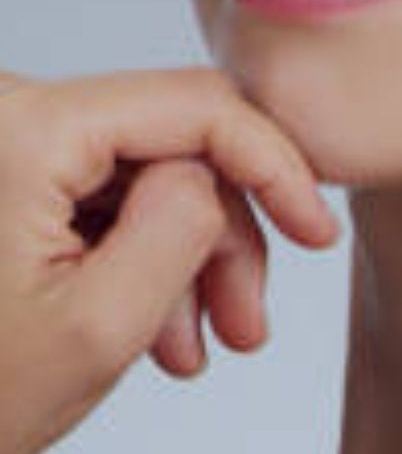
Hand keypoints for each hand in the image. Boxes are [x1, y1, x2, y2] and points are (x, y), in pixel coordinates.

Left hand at [0, 67, 338, 453]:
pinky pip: (102, 195)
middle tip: (248, 325)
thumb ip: (183, 227)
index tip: (317, 235)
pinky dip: (139, 260)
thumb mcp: (98, 326)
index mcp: (23, 129)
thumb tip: (220, 177)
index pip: (198, 106)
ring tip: (196, 348)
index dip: (277, 167)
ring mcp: (3, 143)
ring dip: (187, 261)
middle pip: (175, 145)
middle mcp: (8, 112)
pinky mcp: (1, 173)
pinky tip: (154, 329)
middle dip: (226, 237)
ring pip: (148, 175)